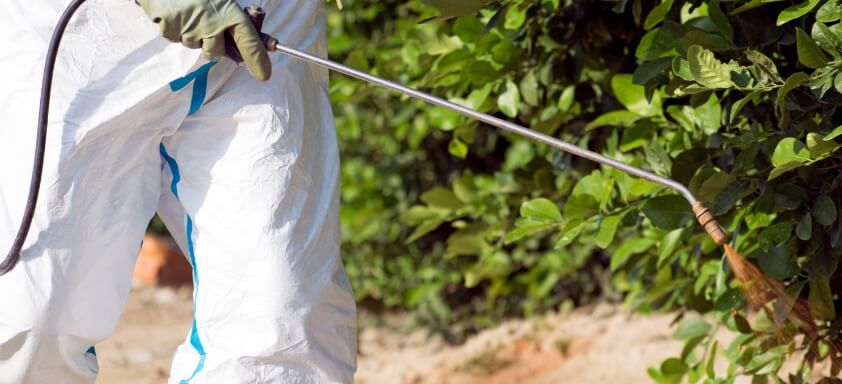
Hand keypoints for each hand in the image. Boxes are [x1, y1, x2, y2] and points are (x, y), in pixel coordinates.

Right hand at [137, 0, 271, 80]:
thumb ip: (236, 19)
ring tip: (189, 13)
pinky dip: (174, 28)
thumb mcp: (223, 1)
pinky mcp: (170, 27)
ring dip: (193, 35)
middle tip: (207, 27)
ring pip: (194, 45)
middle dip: (213, 45)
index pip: (249, 42)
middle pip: (216, 52)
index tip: (263, 74)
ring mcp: (191, 27)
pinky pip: (174, 37)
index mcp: (230, 12)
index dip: (257, 59)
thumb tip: (262, 42)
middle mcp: (212, 23)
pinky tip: (175, 13)